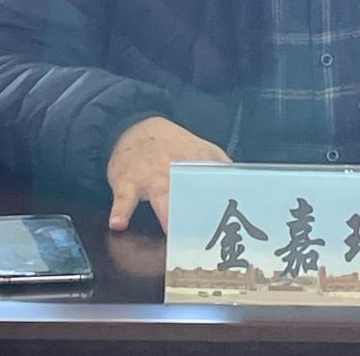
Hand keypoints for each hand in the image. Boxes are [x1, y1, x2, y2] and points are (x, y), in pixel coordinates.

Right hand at [107, 116, 229, 232]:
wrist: (135, 127)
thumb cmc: (172, 146)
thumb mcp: (201, 149)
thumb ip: (221, 166)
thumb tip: (242, 184)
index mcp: (196, 164)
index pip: (212, 185)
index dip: (220, 203)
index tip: (230, 222)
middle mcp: (174, 171)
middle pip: (187, 192)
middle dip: (195, 211)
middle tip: (203, 233)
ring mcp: (150, 178)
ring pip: (159, 196)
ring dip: (165, 212)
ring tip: (170, 228)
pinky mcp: (127, 182)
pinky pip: (123, 198)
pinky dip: (120, 210)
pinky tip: (118, 223)